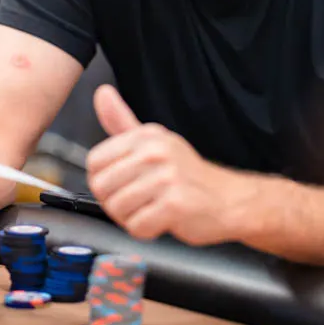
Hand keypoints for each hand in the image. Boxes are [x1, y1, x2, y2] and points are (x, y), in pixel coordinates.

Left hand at [86, 85, 237, 245]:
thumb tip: (102, 93)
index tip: (123, 183)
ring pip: (117, 208)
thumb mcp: (154, 141)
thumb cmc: (187, 175)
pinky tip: (162, 221)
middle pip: (102, 187)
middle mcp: (155, 152)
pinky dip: (146, 231)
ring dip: (131, 218)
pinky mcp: (175, 205)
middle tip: (140, 201)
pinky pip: (137, 226)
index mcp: (146, 136)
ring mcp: (166, 178)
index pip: (94, 161)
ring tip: (151, 209)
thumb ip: (122, 121)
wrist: (228, 199)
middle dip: (115, 202)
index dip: (104, 180)